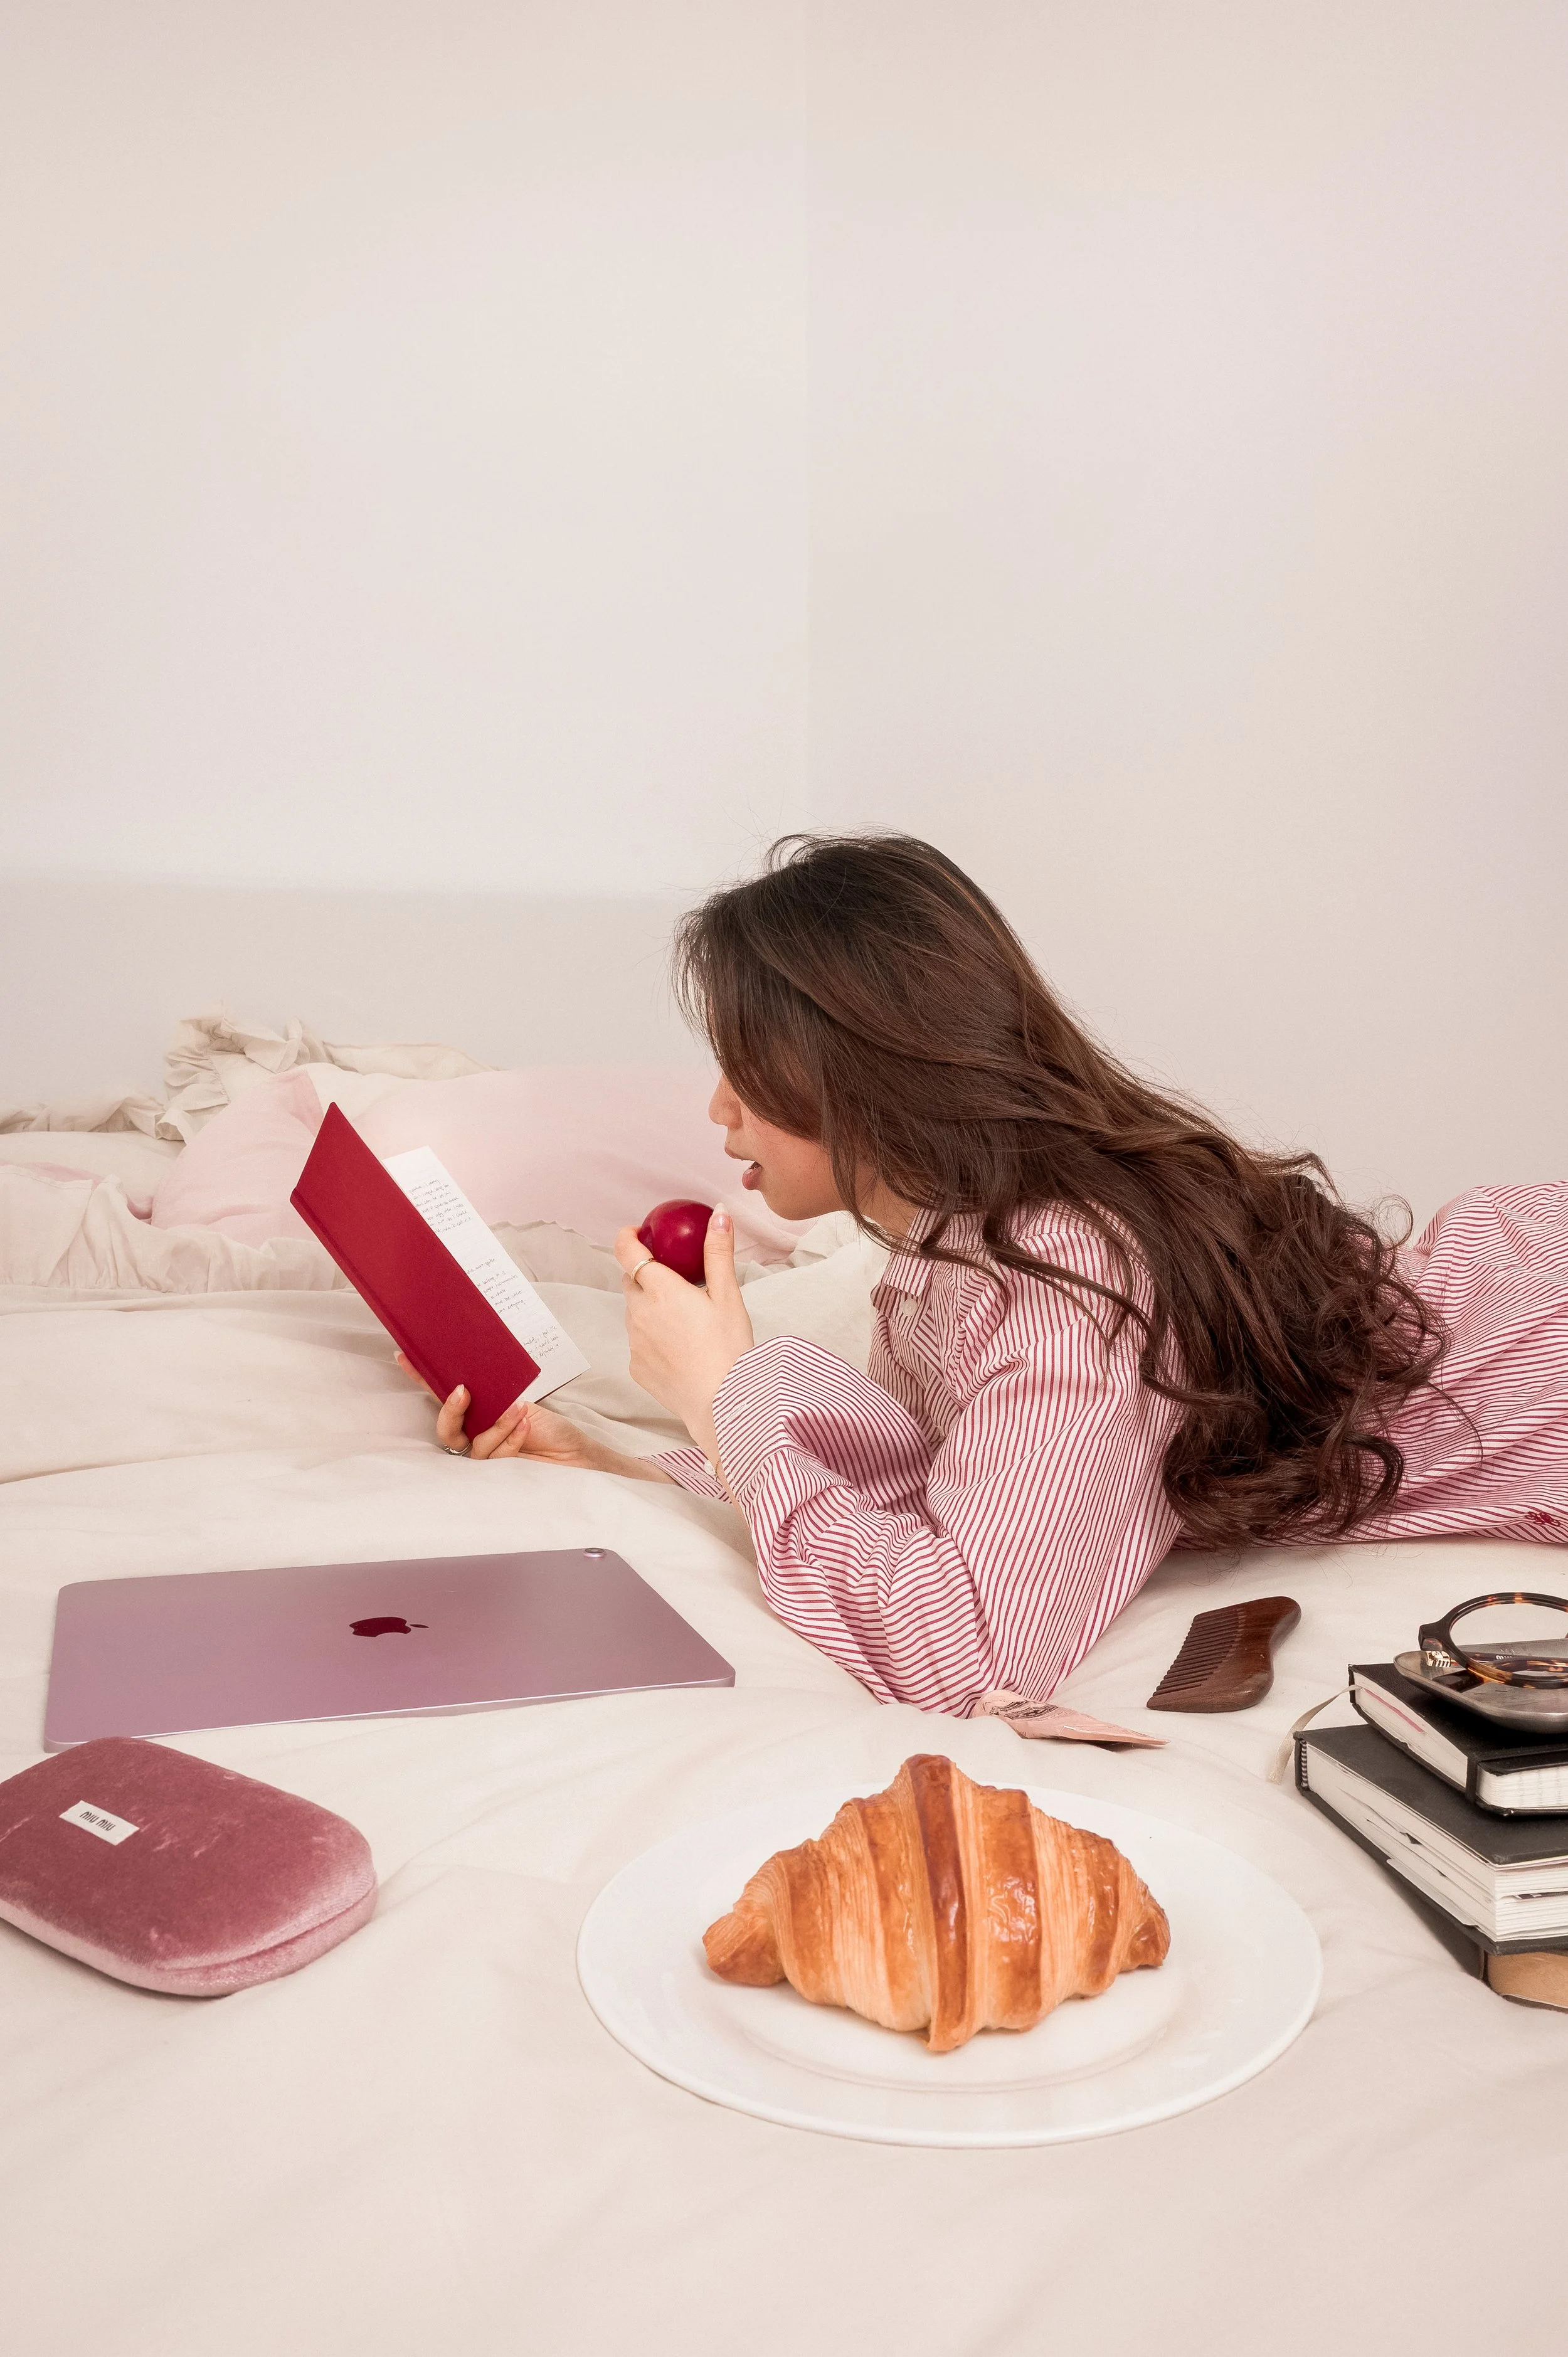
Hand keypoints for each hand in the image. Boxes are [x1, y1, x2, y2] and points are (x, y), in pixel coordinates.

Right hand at [394, 1354, 596, 1465]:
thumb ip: (497, 1393)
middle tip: (464, 1391)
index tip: (405, 1355)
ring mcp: (486, 1455)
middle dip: (451, 1409)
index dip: (422, 1378)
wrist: (575, 1454)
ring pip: (475, 1443)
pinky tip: (525, 1425)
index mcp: (478, 1413)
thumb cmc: (549, 1428)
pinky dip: (511, 1436)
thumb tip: (476, 1372)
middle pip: (447, 1429)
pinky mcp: (499, 1473)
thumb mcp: (521, 1400)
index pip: (443, 1395)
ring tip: (520, 1409)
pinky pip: (495, 1455)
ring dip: (498, 1423)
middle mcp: (476, 1434)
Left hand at [614, 1206, 753, 1460]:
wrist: (722, 1404)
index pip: (627, 1252)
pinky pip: (639, 1341)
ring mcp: (634, 1341)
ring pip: (635, 1312)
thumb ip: (718, 1252)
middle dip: (644, 1273)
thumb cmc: (728, 1349)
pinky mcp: (636, 1366)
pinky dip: (652, 1336)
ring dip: (649, 1306)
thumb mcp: (728, 1297)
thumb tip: (719, 1214)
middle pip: (631, 1281)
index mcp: (661, 1290)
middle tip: (672, 1277)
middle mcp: (639, 1313)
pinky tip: (679, 1347)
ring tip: (682, 1317)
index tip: (635, 1231)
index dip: (626, 1237)